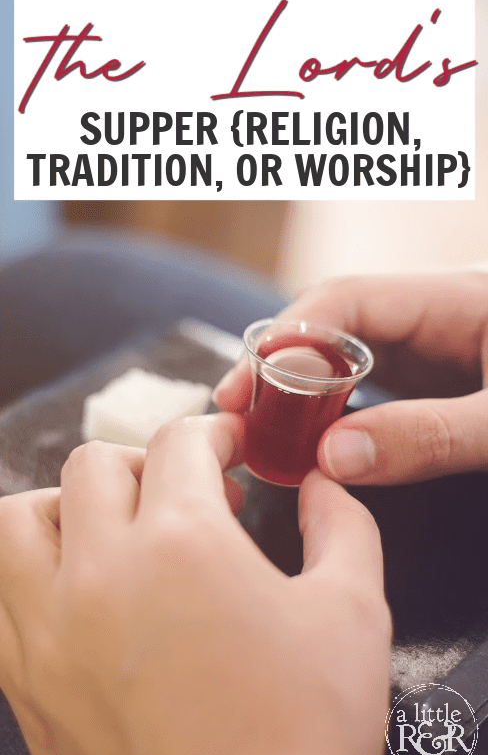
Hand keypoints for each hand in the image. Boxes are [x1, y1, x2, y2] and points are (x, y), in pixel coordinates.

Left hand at [0, 413, 390, 754]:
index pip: (180, 444)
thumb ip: (342, 525)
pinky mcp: (26, 683)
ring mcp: (49, 631)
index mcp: (182, 544)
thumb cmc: (303, 736)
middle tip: (187, 494)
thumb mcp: (353, 612)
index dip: (213, 434)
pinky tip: (78, 591)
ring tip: (112, 529)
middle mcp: (101, 574)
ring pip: (19, 519)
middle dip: (149, 463)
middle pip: (95, 465)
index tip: (229, 448)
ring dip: (67, 506)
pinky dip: (30, 572)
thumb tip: (320, 487)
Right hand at [214, 272, 487, 484]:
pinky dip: (335, 413)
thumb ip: (430, 436)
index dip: (289, 337)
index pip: (348, 299)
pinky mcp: (433, 378)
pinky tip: (313, 439)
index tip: (248, 384)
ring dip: (305, 393)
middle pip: (336, 327)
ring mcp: (433, 346)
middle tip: (238, 413)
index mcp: (455, 298)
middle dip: (284, 366)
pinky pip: (368, 388)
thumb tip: (335, 456)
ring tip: (263, 430)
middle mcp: (434, 315)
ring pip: (347, 359)